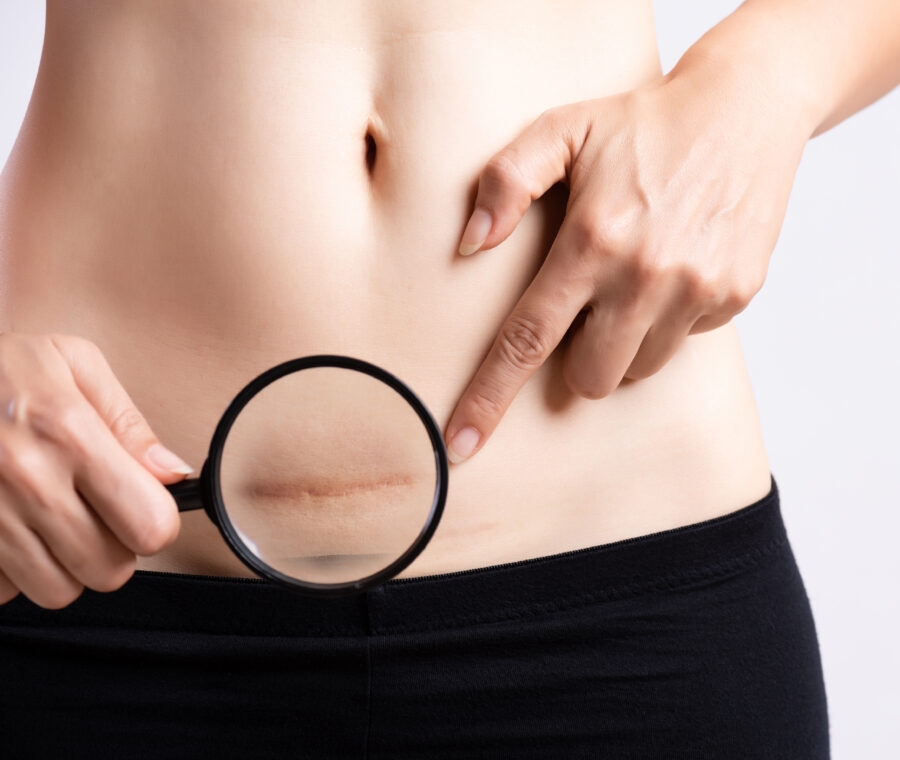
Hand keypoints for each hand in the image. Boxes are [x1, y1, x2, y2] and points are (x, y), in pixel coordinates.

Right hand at [0, 334, 189, 607]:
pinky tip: (9, 529)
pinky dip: (12, 573)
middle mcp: (27, 481)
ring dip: (64, 565)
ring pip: (58, 591)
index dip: (156, 522)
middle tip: (96, 515)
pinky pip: (4, 592)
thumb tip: (172, 474)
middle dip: (112, 548)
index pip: (149, 526)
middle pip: (109, 570)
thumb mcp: (72, 363)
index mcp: (69, 432)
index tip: (144, 507)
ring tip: (50, 521)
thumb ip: (129, 423)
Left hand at [445, 65, 808, 462]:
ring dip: (625, 341)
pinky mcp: (736, 294)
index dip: (488, 398)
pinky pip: (686, 340)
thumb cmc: (642, 123)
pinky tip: (675, 264)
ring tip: (634, 278)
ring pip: (639, 369)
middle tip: (587, 306)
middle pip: (590, 378)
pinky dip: (671, 317)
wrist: (745, 107)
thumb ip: (506, 180)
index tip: (460, 446)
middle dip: (578, 358)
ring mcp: (696, 289)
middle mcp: (644, 275)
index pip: (526, 340)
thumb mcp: (562, 129)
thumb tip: (470, 244)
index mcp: (590, 241)